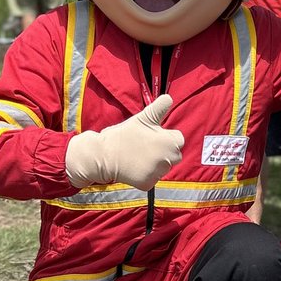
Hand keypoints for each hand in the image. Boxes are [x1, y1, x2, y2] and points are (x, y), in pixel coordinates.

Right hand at [65, 94, 183, 189]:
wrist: (103, 154)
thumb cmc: (123, 135)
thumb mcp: (143, 118)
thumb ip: (159, 108)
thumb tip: (169, 97)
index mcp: (170, 141)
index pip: (178, 139)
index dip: (165, 137)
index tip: (152, 137)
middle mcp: (169, 158)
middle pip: (174, 155)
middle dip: (163, 151)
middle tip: (144, 147)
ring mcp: (159, 172)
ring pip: (163, 168)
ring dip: (154, 164)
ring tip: (138, 156)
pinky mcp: (149, 183)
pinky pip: (152, 179)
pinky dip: (145, 175)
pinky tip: (134, 167)